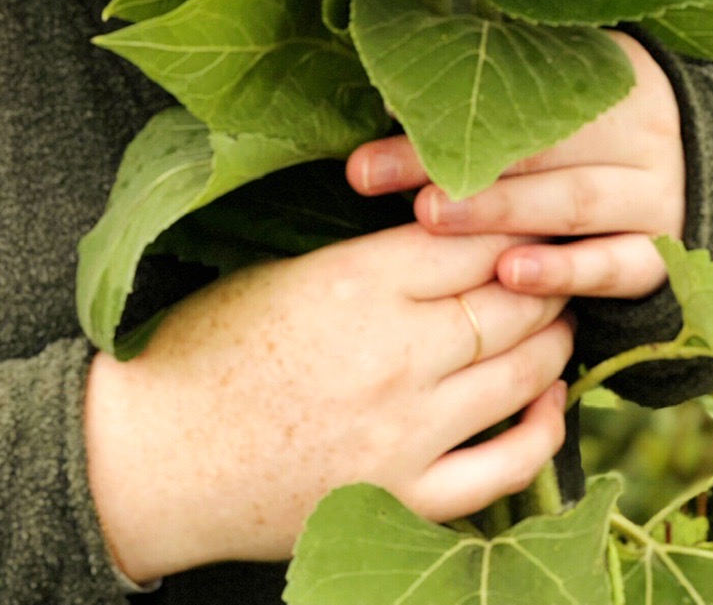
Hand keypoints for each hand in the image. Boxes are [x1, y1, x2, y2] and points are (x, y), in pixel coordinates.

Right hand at [84, 224, 573, 579]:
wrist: (153, 458)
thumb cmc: (205, 347)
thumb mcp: (283, 271)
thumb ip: (369, 255)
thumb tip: (451, 228)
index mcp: (352, 283)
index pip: (469, 240)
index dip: (509, 223)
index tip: (528, 213)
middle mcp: (390, 354)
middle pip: (508, 303)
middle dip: (544, 279)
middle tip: (557, 265)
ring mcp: (403, 433)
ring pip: (518, 375)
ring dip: (553, 342)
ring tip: (559, 320)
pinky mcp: (403, 498)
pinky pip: (505, 469)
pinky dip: (541, 431)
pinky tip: (549, 401)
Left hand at [347, 32, 685, 302]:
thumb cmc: (608, 130)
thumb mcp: (574, 86)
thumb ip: (504, 81)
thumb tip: (394, 90)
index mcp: (612, 75)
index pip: (519, 93)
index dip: (448, 107)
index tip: (380, 117)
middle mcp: (642, 132)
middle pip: (534, 146)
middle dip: (450, 163)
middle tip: (376, 175)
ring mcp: (660, 195)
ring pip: (572, 202)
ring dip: (499, 213)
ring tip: (431, 218)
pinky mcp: (669, 253)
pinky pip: (619, 265)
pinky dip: (567, 271)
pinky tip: (514, 276)